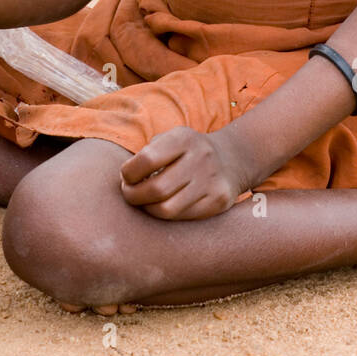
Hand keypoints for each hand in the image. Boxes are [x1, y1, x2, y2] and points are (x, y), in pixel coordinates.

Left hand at [119, 125, 250, 219]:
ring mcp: (211, 181)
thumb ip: (148, 153)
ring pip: (167, 209)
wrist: (230, 159)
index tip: (125, 177)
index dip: (128, 173)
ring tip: (144, 202)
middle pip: (156, 189)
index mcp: (183, 138)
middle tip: (129, 194)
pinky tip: (164, 205)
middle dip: (134, 195)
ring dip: (148, 209)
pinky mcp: (218, 201)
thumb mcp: (170, 139)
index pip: (146, 160)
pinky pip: (183, 217)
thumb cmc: (186, 151)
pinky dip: (167, 215)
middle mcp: (201, 157)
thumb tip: (125, 180)